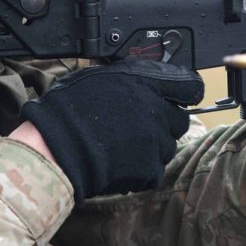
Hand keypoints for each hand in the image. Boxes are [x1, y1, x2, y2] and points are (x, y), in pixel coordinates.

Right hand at [18, 61, 204, 201]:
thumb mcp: (100, 76)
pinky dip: (142, 169)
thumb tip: (144, 80)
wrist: (56, 148)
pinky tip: (120, 162)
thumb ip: (131, 77)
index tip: (178, 97)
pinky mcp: (149, 169)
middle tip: (139, 125)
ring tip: (124, 146)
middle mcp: (156, 112)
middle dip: (164, 122)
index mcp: (146, 84)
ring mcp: (155, 142)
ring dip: (152, 146)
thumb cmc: (69, 109)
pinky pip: (155, 169)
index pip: (189, 85)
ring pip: (167, 146)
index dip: (184, 92)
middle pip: (179, 119)